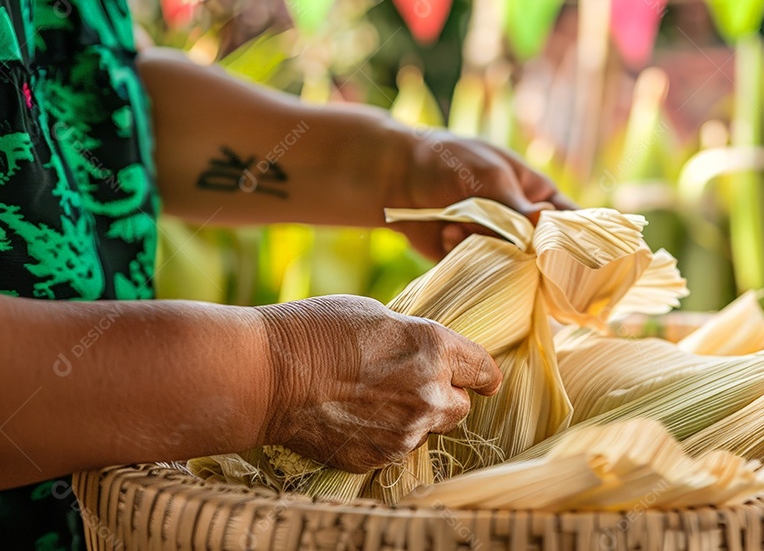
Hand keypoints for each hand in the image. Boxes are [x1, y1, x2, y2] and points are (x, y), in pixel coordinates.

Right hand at [254, 295, 501, 472]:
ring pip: (428, 430)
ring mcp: (404, 432)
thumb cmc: (316, 332)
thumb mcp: (376, 315)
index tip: (485, 380)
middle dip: (444, 396)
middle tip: (411, 383)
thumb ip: (414, 338)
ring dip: (413, 417)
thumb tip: (426, 353)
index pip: (483, 370)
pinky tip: (355, 417)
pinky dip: (384, 436)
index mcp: (433, 349)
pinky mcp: (378, 457)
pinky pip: (396, 448)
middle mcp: (428, 394)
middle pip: (461, 406)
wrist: (266, 375)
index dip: (484, 374)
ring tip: (372, 398)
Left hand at [384, 129, 574, 258]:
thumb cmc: (450, 163)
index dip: (579, 240)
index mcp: (538, 196)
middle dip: (525, 250)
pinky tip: (446, 232)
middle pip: (544, 253)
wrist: (397, 177)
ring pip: (512, 266)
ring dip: (488, 248)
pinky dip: (465, 253)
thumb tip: (549, 222)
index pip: (572, 221)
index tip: (576, 257)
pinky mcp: (474, 261)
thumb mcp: (491, 179)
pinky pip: (483, 271)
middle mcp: (523, 225)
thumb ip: (518, 209)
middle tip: (507, 242)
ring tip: (458, 222)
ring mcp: (498, 245)